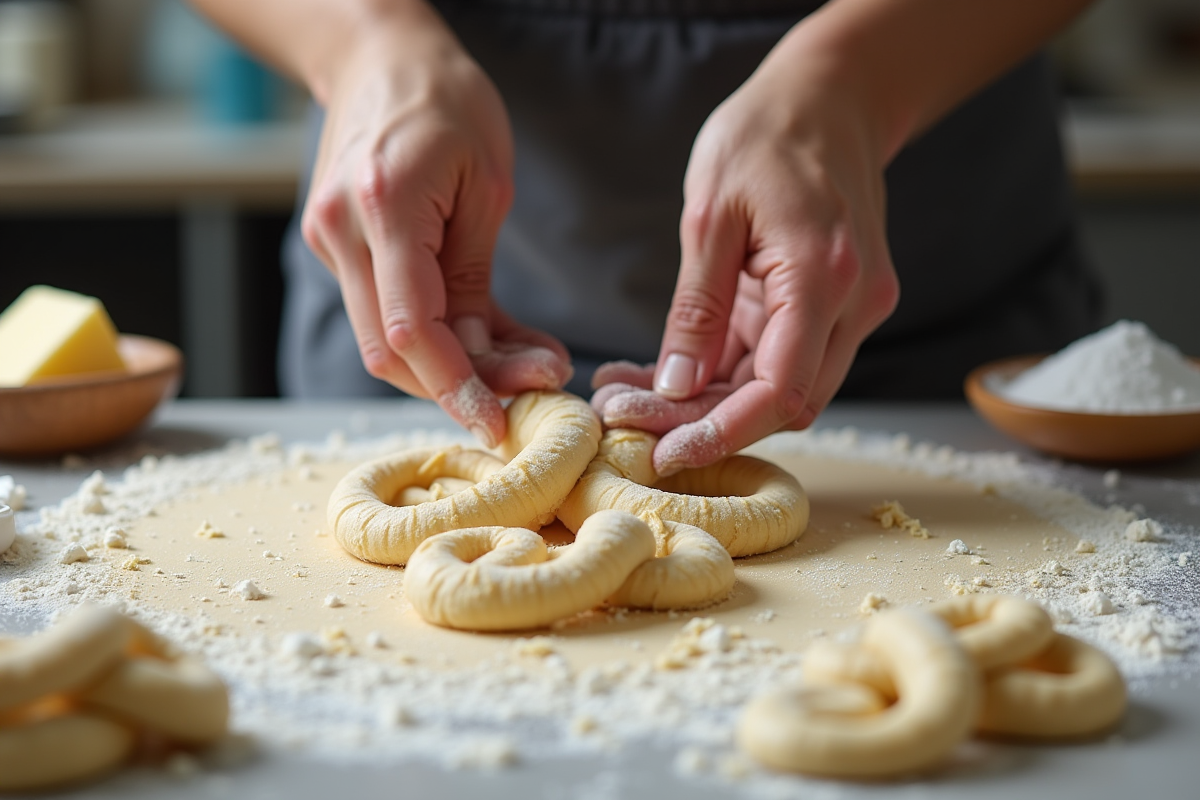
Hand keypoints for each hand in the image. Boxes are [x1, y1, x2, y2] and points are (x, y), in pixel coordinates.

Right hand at [300, 7, 569, 446]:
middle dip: (457, 388)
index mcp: (383, 208)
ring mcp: (330, 242)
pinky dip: (433, 337)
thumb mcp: (486, 184)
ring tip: (520, 366)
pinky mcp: (337, 248)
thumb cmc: (447, 102)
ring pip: (382, 343)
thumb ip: (477, 278)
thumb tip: (491, 359)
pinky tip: (488, 340)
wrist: (378, 57)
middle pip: (387, 353)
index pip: (410, 331)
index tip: (499, 425)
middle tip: (526, 397)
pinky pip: (383, 312)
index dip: (456, 388)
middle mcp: (341, 233)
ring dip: (448, 369)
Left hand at [594, 47, 899, 473]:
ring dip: (708, 406)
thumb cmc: (766, 136)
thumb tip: (675, 387)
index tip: (664, 454)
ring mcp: (851, 309)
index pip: (781, 391)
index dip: (724, 434)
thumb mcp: (710, 214)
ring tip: (626, 396)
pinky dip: (723, 376)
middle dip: (704, 425)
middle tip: (624, 421)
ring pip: (779, 389)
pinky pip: (777, 359)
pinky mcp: (832, 308)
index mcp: (825, 276)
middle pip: (783, 402)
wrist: (830, 96)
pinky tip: (660, 375)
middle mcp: (854, 305)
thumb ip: (696, 307)